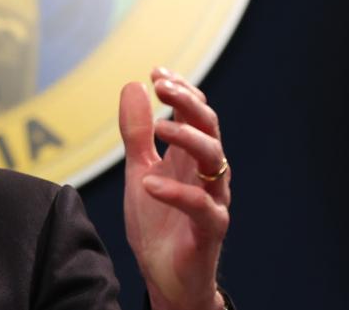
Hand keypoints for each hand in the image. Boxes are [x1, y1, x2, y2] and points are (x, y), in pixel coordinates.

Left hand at [119, 67, 229, 309]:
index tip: (156, 72)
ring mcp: (212, 199)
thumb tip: (133, 86)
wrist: (164, 276)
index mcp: (190, 157)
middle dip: (187, 102)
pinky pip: (201, 206)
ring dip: (188, 137)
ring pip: (214, 159)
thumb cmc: (158, 222)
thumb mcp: (139, 169)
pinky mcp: (210, 229)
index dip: (181, 89)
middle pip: (209, 127)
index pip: (196, 113)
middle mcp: (206, 173)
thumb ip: (137, 133)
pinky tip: (149, 183)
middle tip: (161, 86)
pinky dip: (176, 192)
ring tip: (159, 126)